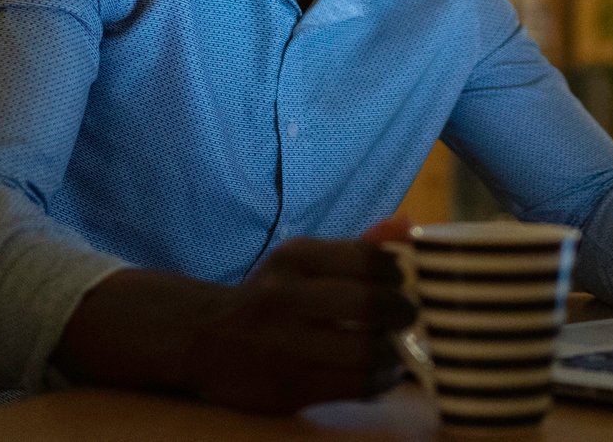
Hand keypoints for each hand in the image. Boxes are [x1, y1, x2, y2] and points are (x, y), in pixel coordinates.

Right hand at [183, 237, 416, 413]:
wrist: (203, 337)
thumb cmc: (270, 296)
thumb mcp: (304, 262)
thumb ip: (357, 246)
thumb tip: (408, 226)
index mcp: (295, 259)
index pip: (367, 258)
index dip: (397, 272)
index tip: (403, 281)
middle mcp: (287, 298)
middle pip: (370, 304)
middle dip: (402, 312)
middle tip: (408, 316)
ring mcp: (286, 346)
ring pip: (365, 352)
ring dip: (393, 352)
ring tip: (396, 350)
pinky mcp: (288, 387)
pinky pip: (352, 386)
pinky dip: (378, 380)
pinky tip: (379, 374)